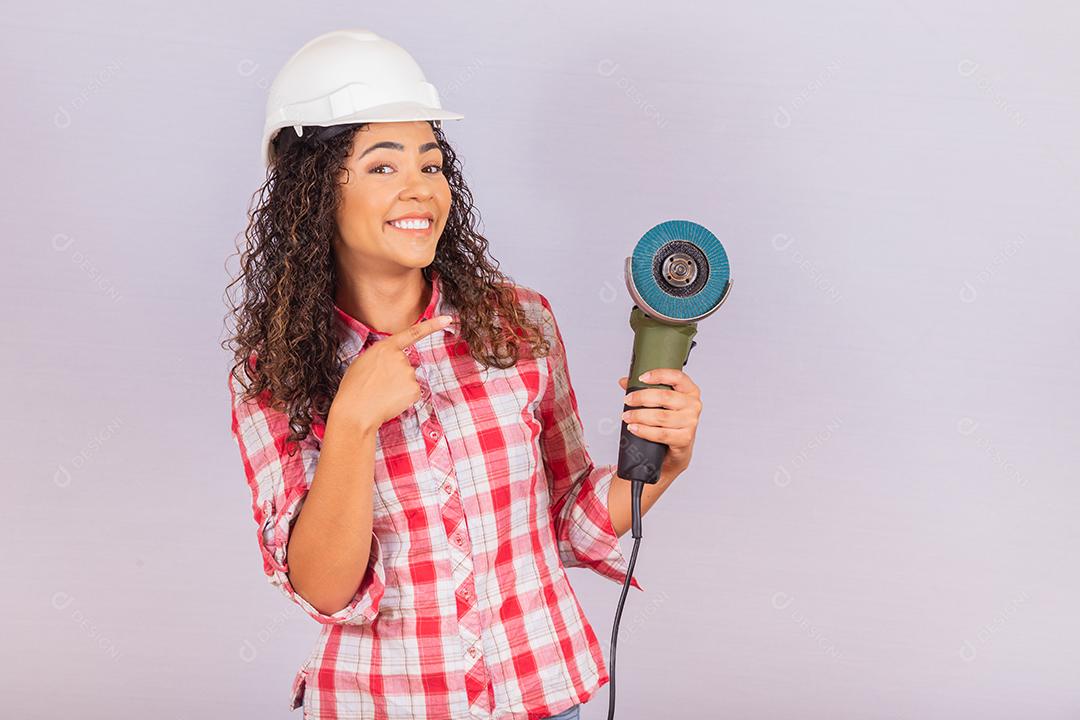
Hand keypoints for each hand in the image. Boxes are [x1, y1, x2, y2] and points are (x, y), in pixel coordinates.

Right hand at [331, 315, 452, 429]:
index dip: (432, 325)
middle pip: (405, 365)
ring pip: (408, 380)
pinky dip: (403, 398)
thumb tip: (388, 362)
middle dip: (395, 375)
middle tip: (378, 385)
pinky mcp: (414, 388)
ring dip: (398, 387)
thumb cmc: (353, 389)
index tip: (447, 319)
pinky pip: (412, 393)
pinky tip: (389, 401)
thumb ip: (380, 357)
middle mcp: (400, 357)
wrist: (355, 411)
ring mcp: (408, 372)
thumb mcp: (362, 362)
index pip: (412, 333)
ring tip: (380, 393)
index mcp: (385, 347)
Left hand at [617, 368, 700, 478]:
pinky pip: (661, 434)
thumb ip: (645, 389)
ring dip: (639, 416)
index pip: (677, 377)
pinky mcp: (684, 438)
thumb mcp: (661, 403)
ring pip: (661, 416)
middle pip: (665, 397)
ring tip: (627, 416)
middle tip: (627, 400)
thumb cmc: (670, 420)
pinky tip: (634, 428)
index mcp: (690, 390)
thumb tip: (624, 381)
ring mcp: (690, 422)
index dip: (659, 375)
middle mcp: (693, 404)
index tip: (642, 378)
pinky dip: (644, 431)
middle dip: (641, 398)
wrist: (679, 447)